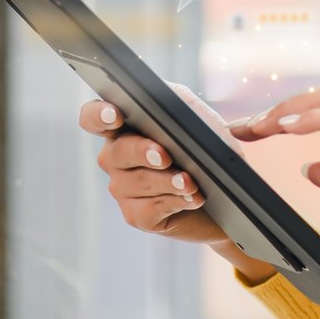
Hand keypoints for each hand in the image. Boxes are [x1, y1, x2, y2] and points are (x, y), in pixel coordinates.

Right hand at [75, 82, 241, 249]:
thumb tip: (169, 103)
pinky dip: (175, 202)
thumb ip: (178, 102)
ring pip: (137, 182)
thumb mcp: (196, 117)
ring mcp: (122, 188)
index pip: (93, 117)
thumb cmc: (207, 148)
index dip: (98, 115)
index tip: (115, 116)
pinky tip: (193, 198)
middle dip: (142, 152)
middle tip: (164, 156)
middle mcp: (116, 157)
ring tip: (191, 182)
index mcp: (123, 127)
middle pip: (117, 151)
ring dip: (168, 181)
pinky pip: (149, 208)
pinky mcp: (136, 215)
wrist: (226, 192)